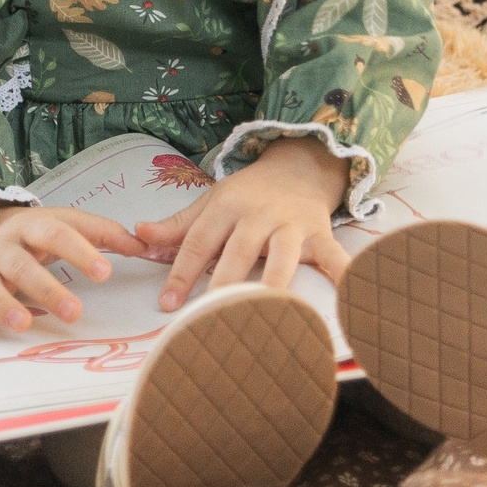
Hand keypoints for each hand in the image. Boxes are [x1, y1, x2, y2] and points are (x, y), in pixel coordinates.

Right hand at [0, 200, 146, 344]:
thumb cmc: (36, 232)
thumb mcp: (67, 223)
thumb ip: (104, 234)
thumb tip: (147, 246)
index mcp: (33, 225)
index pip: (58, 234)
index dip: (80, 252)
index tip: (105, 272)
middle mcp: (4, 245)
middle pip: (22, 264)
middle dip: (46, 288)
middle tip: (75, 314)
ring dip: (3, 304)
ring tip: (23, 324)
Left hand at [136, 137, 351, 311]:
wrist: (298, 167)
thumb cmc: (247, 194)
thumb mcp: (210, 202)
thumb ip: (177, 225)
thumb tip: (138, 235)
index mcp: (227, 207)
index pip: (199, 243)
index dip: (181, 273)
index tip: (166, 304)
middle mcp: (259, 216)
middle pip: (238, 253)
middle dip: (223, 285)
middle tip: (208, 318)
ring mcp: (292, 226)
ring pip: (282, 258)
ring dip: (272, 286)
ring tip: (262, 314)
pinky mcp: (320, 235)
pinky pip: (335, 257)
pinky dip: (343, 276)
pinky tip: (349, 298)